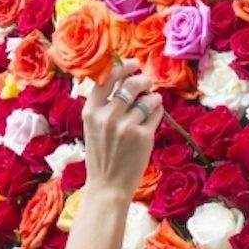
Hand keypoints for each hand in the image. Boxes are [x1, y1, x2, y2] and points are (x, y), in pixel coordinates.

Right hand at [81, 59, 162, 199]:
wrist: (108, 185)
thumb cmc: (101, 155)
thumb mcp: (93, 127)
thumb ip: (104, 105)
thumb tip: (124, 79)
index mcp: (91, 112)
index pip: (107, 78)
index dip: (122, 67)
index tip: (133, 64)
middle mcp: (107, 117)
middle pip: (131, 85)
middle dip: (142, 79)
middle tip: (147, 81)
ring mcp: (126, 127)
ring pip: (147, 98)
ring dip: (153, 95)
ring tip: (152, 99)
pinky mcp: (143, 137)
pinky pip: (156, 113)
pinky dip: (158, 110)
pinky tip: (154, 113)